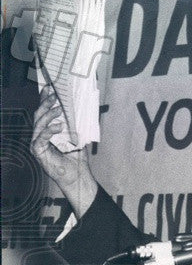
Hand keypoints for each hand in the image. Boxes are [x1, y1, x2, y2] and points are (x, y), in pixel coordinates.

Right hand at [31, 85, 97, 216]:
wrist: (77, 176)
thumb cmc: (76, 159)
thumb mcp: (78, 137)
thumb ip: (75, 124)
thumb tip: (80, 108)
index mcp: (47, 131)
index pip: (44, 112)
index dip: (44, 99)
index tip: (49, 87)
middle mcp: (40, 135)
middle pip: (39, 115)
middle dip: (46, 103)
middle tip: (55, 95)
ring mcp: (37, 143)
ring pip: (38, 124)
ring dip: (48, 115)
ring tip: (59, 109)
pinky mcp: (38, 152)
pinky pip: (41, 138)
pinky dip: (49, 131)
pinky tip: (58, 126)